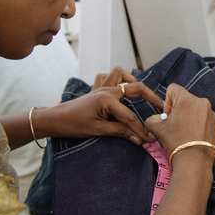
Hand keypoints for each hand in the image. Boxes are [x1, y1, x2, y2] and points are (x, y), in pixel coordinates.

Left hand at [35, 67, 162, 145]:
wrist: (54, 120)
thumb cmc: (73, 126)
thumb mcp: (98, 131)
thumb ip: (120, 132)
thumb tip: (140, 140)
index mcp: (107, 99)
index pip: (130, 116)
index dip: (141, 130)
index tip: (150, 139)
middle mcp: (107, 89)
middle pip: (135, 88)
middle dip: (150, 97)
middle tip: (161, 107)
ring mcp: (101, 87)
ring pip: (121, 74)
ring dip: (132, 81)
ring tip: (140, 94)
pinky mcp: (96, 89)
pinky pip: (107, 76)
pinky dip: (116, 79)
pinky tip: (120, 89)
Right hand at [144, 84, 214, 168]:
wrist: (194, 162)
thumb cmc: (176, 142)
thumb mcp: (158, 129)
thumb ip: (152, 119)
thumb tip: (155, 119)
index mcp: (187, 99)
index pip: (173, 89)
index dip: (166, 102)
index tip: (168, 117)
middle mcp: (201, 102)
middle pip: (185, 100)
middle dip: (177, 110)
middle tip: (174, 126)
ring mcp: (211, 113)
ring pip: (195, 109)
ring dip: (188, 118)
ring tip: (184, 133)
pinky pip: (204, 119)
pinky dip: (197, 125)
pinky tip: (193, 137)